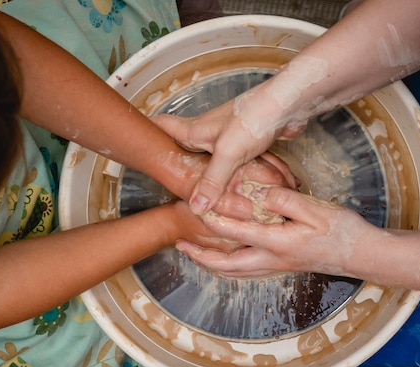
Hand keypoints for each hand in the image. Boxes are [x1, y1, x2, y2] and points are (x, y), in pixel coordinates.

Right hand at [153, 88, 303, 214]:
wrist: (288, 105)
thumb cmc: (253, 119)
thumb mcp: (228, 153)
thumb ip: (212, 181)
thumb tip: (195, 208)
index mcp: (194, 130)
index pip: (161, 126)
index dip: (145, 132)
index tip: (131, 142)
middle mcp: (207, 132)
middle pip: (183, 146)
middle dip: (175, 161)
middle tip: (166, 180)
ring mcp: (227, 136)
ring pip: (210, 157)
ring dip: (208, 172)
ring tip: (199, 191)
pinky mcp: (246, 142)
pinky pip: (234, 161)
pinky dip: (234, 173)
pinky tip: (236, 187)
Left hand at [175, 187, 375, 276]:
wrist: (362, 255)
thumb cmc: (342, 231)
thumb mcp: (316, 209)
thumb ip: (285, 200)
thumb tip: (258, 192)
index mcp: (279, 242)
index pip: (238, 232)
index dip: (215, 222)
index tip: (196, 210)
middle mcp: (273, 259)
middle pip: (228, 264)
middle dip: (201, 256)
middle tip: (181, 246)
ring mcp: (278, 265)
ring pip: (236, 272)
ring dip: (212, 264)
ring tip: (194, 255)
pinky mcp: (283, 266)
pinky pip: (247, 270)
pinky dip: (230, 266)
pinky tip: (226, 258)